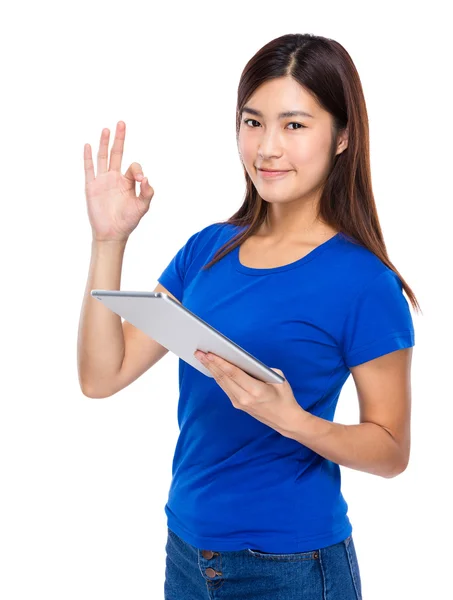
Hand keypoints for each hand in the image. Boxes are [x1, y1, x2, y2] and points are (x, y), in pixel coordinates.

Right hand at [84, 121, 154, 241]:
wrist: (112, 233)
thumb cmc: (128, 221)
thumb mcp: (142, 207)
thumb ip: (147, 192)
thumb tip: (145, 178)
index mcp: (128, 182)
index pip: (133, 166)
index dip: (138, 170)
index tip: (140, 179)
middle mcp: (115, 178)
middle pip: (117, 153)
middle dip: (120, 139)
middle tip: (121, 123)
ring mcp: (102, 180)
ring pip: (103, 157)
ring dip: (104, 143)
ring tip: (107, 129)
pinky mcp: (91, 186)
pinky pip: (89, 169)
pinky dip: (88, 157)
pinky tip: (88, 145)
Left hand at [194, 350, 303, 435]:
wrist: (285, 420)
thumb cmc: (284, 397)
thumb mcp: (279, 379)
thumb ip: (262, 369)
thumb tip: (245, 361)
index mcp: (256, 390)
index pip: (233, 373)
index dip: (220, 362)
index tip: (209, 353)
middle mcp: (244, 398)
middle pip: (224, 378)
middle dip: (210, 364)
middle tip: (198, 352)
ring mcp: (239, 403)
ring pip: (222, 383)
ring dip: (211, 369)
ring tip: (201, 357)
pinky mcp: (238, 404)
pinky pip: (225, 387)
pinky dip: (218, 376)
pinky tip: (212, 368)